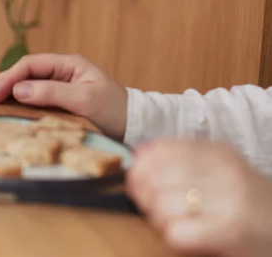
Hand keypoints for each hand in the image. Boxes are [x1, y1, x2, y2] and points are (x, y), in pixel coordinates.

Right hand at [0, 53, 127, 139]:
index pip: (30, 66)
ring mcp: (61, 85)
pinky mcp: (61, 100)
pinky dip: (14, 99)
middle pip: (22, 72)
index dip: (9, 79)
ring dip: (2, 90)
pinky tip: (0, 102)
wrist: (139, 126)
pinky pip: (32, 95)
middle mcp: (62, 72)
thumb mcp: (85, 101)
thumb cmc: (117, 111)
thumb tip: (19, 89)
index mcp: (69, 64)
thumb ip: (51, 92)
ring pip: (24, 83)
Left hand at [128, 140, 271, 256]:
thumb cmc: (248, 207)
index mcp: (219, 152)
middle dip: (145, 196)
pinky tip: (189, 237)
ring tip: (176, 224)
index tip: (140, 183)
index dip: (140, 169)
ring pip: (161, 203)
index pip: (158, 150)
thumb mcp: (220, 173)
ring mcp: (229, 199)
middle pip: (154, 176)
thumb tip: (138, 154)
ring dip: (159, 219)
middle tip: (156, 209)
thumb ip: (181, 160)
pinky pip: (175, 231)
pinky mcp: (231, 230)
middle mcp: (225, 170)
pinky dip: (174, 236)